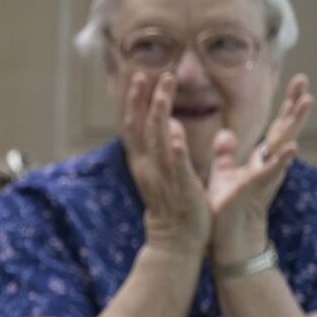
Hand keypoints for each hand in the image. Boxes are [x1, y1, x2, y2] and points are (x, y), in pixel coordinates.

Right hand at [118, 69, 210, 254]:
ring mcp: (163, 178)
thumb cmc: (175, 208)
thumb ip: (169, 148)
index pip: (135, 126)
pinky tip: (176, 131)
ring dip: (159, 113)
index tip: (141, 77)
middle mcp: (148, 167)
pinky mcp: (181, 189)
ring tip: (163, 90)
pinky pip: (176, 166)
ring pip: (157, 140)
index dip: (136, 101)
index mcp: (145, 163)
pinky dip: (175, 149)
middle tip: (149, 74)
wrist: (176, 243)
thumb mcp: (168, 173)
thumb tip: (172, 125)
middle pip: (140, 127)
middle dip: (143, 100)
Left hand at [207, 74, 308, 265]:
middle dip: (295, 105)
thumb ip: (226, 155)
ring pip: (284, 145)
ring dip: (294, 123)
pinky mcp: (255, 190)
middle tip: (304, 80)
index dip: (288, 104)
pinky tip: (293, 147)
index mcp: (261, 159)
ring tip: (307, 101)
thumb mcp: (224, 177)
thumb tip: (226, 133)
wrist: (228, 242)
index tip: (299, 79)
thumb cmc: (227, 211)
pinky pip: (270, 173)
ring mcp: (264, 177)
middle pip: (286, 129)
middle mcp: (268, 165)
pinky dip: (281, 160)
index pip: (278, 126)